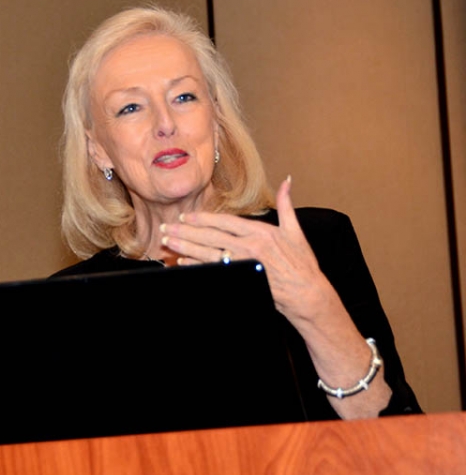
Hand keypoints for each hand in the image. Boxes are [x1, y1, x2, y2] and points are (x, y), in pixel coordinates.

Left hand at [160, 177, 329, 324]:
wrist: (307, 293)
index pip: (224, 222)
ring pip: (207, 253)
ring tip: (169, 242)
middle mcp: (248, 247)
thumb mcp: (295, 230)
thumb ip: (286, 203)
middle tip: (167, 228)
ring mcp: (243, 264)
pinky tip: (182, 261)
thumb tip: (287, 181)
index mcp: (259, 232)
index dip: (203, 219)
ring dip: (185, 247)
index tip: (186, 217)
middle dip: (186, 231)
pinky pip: (213, 270)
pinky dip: (196, 265)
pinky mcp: (240, 278)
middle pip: (210, 237)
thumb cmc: (302, 263)